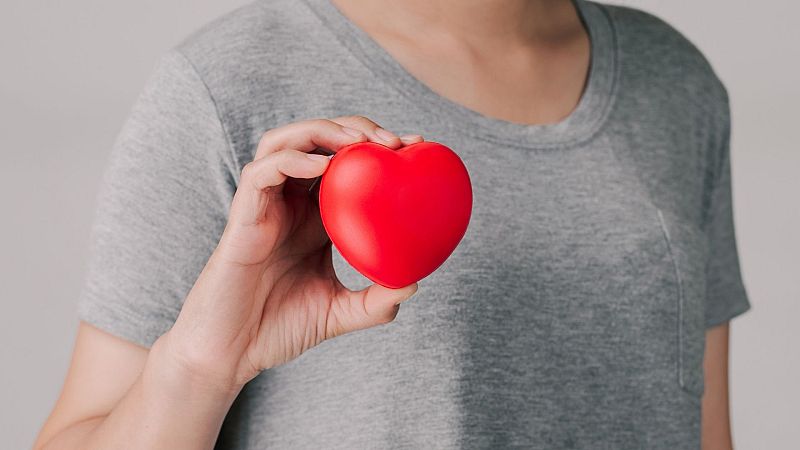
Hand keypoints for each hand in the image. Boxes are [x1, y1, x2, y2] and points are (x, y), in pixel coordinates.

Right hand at [155, 116, 423, 391]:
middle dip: (356, 128)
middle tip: (393, 141)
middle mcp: (290, 202)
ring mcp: (265, 205)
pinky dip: (292, 159)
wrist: (231, 353)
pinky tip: (324, 166)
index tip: (415, 146)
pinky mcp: (243, 216)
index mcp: (315, 217)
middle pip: (318, 140)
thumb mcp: (339, 312)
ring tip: (358, 141)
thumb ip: (374, 302)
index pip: (345, 163)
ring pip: (285, 141)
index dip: (377, 146)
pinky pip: (261, 172)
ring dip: (323, 131)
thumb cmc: (278, 328)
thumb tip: (413, 284)